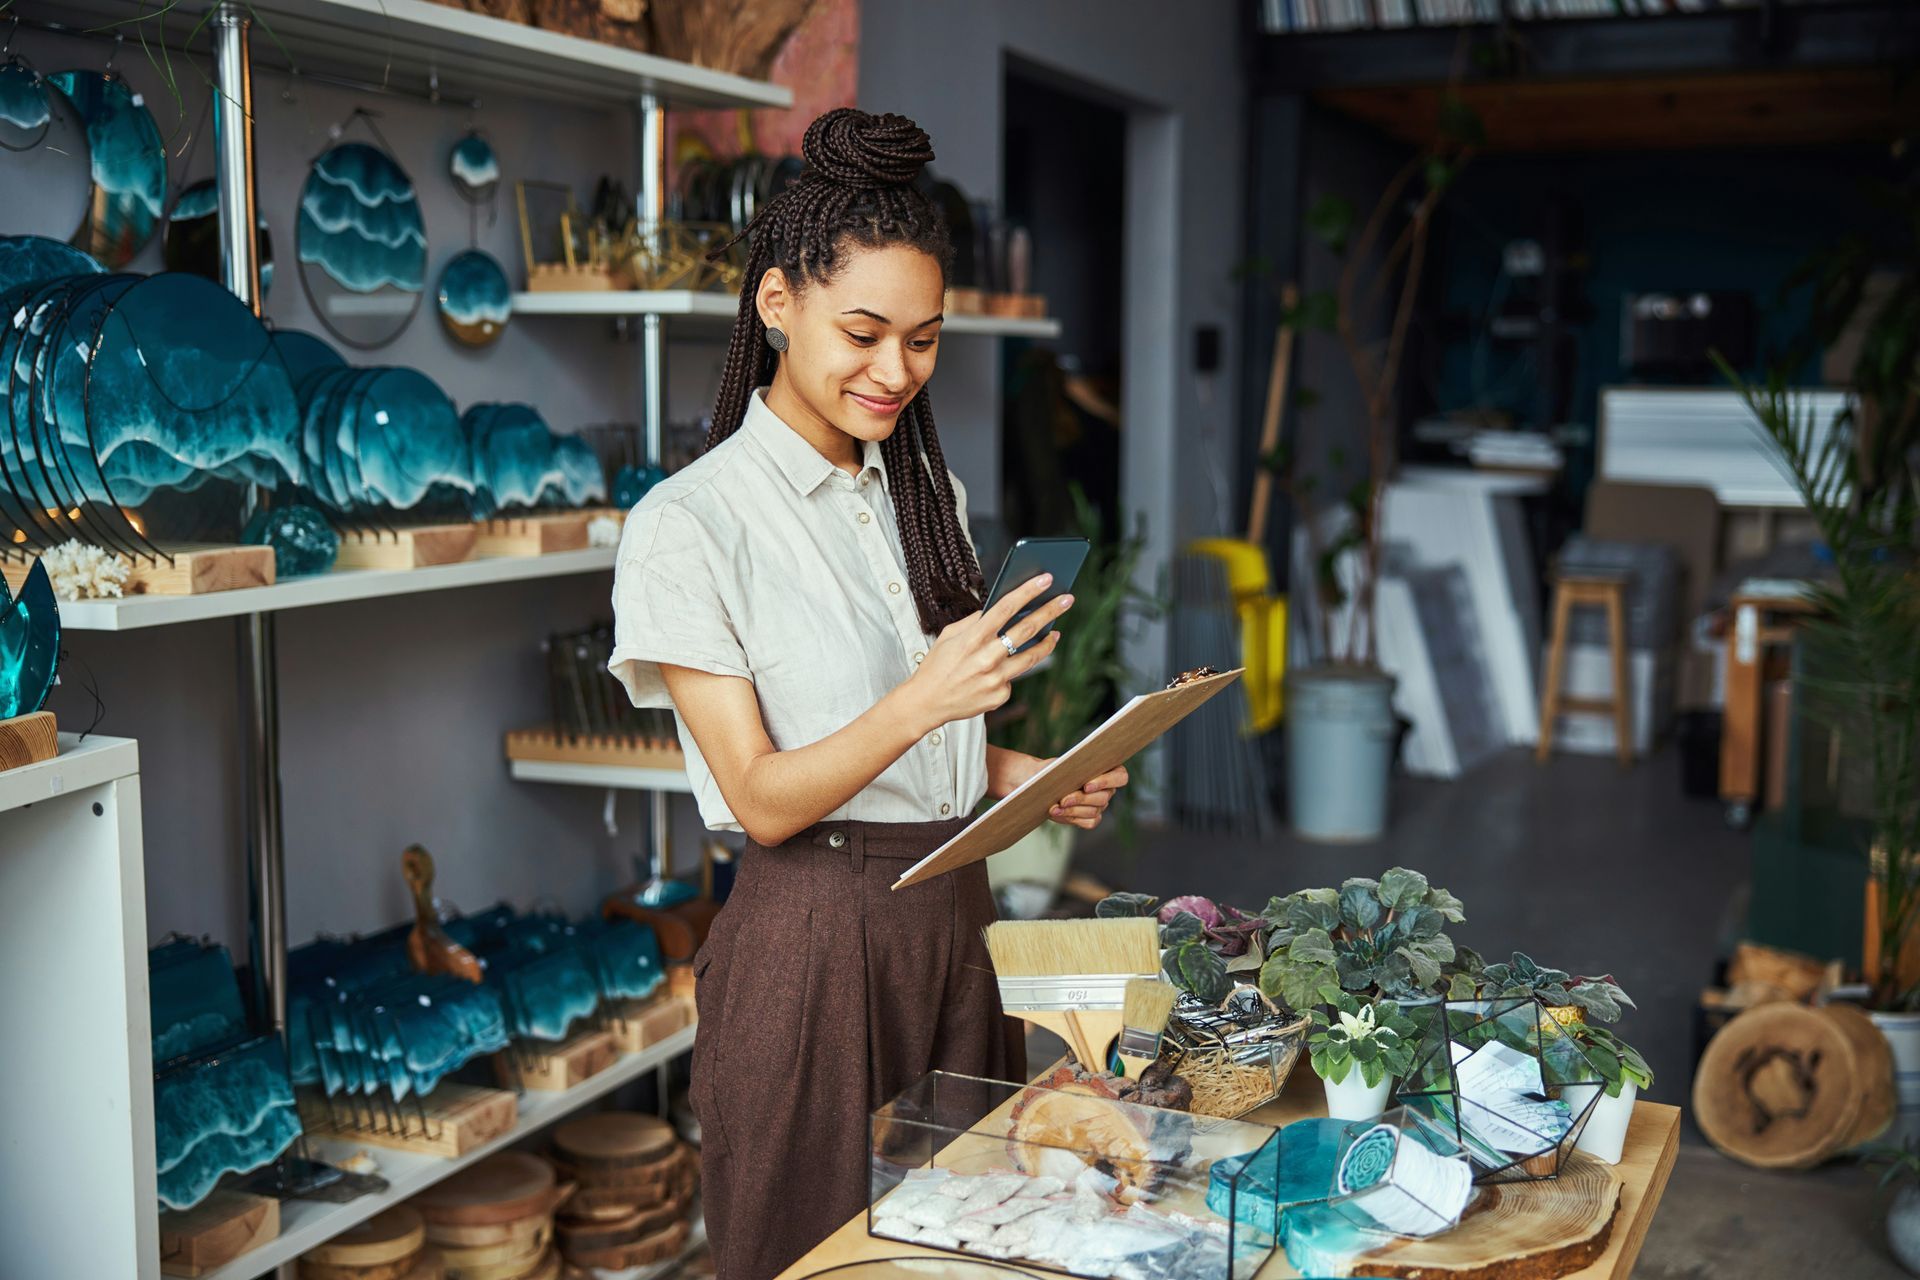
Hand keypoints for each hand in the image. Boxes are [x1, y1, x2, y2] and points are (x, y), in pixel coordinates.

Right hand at [902, 574, 1070, 732]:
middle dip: (1050, 611)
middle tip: (1067, 599)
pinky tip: (1000, 671)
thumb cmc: (937, 665)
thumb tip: (997, 610)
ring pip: (1030, 658)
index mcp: (972, 638)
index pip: (1005, 608)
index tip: (1046, 579)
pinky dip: (1009, 671)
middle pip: (1026, 630)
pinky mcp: (999, 696)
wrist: (926, 703)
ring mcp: (995, 679)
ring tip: (1055, 633)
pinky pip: (1012, 678)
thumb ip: (974, 622)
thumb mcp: (949, 636)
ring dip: (1046, 643)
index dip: (1027, 592)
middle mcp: (986, 658)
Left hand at [1050, 764, 1129, 830]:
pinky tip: (1057, 812)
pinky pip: (1089, 822)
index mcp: (1109, 770)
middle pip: (1103, 797)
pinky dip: (1071, 817)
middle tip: (1064, 800)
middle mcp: (1108, 789)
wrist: (1045, 784)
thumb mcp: (1060, 764)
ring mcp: (1101, 805)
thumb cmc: (1055, 769)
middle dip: (1081, 799)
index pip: (1120, 777)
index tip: (1086, 786)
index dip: (1106, 782)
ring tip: (1054, 807)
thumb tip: (1070, 775)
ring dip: (1072, 810)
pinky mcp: (1091, 818)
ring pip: (1094, 811)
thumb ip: (1069, 767)